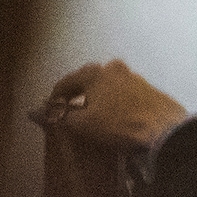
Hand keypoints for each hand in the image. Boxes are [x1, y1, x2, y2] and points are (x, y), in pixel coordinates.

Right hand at [30, 60, 189, 152]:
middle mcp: (114, 68)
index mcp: (95, 72)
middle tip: (65, 114)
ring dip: (93, 98)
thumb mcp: (82, 124)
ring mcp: (133, 76)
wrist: (163, 129)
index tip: (47, 112)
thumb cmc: (118, 124)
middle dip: (74, 96)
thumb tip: (34, 112)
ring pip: (104, 86)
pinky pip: (119, 92)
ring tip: (86, 117)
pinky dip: (110, 101)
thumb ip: (59, 116)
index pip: (65, 83)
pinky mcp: (146, 87)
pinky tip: (109, 116)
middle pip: (85, 81)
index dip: (53, 99)